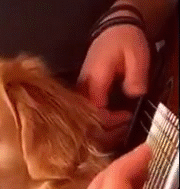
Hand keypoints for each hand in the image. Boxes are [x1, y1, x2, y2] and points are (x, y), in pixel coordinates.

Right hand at [78, 24, 150, 149]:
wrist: (112, 30)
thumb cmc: (124, 41)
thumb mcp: (137, 55)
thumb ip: (135, 76)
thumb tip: (135, 95)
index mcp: (94, 80)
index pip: (96, 110)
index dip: (111, 120)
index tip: (127, 117)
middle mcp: (82, 88)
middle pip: (86, 118)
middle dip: (105, 129)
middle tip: (124, 128)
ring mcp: (80, 91)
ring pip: (83, 118)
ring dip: (101, 126)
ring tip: (119, 126)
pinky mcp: (82, 93)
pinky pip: (85, 112)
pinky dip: (97, 119)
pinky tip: (110, 120)